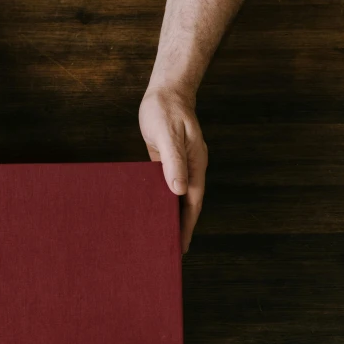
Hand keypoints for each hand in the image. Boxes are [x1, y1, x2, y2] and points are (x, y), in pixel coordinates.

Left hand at [139, 88, 207, 253]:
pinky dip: (159, 202)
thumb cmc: (165, 110)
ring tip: (158, 239)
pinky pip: (163, 188)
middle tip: (169, 252)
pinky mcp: (166, 164)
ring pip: (175, 199)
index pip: (192, 203)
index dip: (187, 226)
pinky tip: (148, 213)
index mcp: (195, 165)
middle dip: (179, 228)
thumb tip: (178, 189)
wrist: (166, 91)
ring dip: (168, 217)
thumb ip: (173, 160)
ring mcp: (178, 167)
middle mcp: (189, 170)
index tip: (181, 246)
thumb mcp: (168, 134)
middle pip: (186, 206)